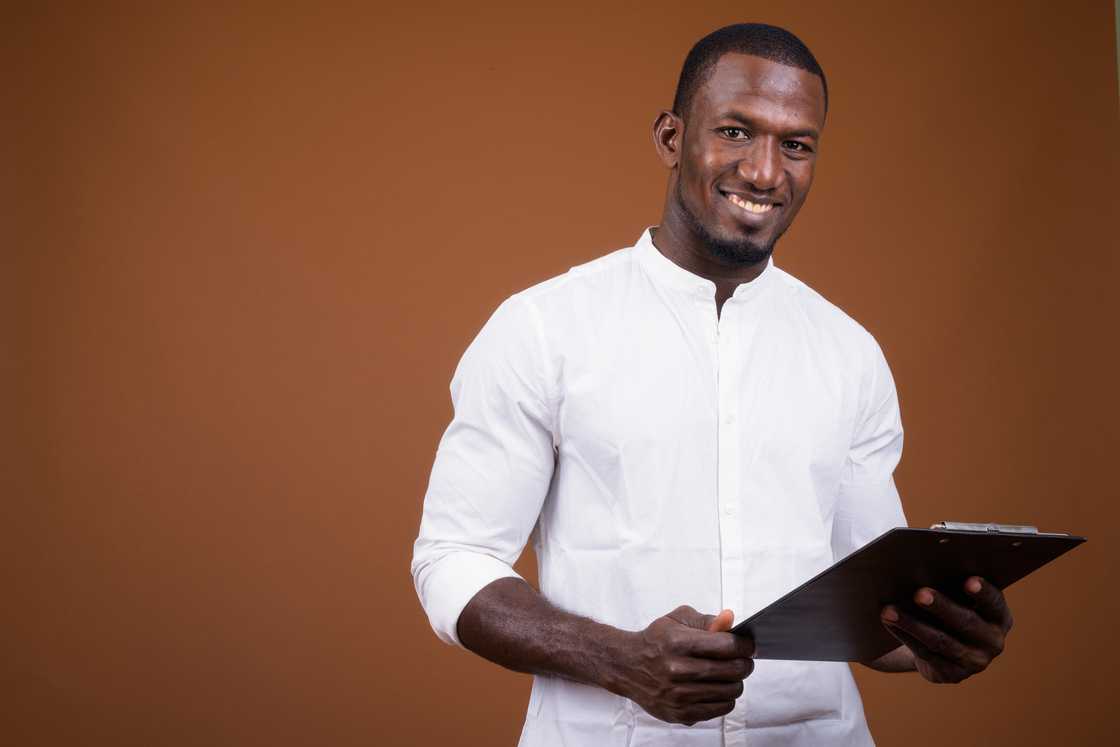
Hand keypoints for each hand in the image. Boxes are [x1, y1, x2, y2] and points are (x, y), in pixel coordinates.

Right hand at [612, 606, 754, 725]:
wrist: (628, 666)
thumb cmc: (656, 640)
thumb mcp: (678, 620)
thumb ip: (707, 620)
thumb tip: (729, 619)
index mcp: (678, 643)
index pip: (727, 646)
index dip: (745, 645)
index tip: (748, 645)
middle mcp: (677, 670)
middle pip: (732, 670)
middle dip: (745, 663)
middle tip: (743, 659)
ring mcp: (679, 695)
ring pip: (730, 691)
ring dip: (736, 681)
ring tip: (729, 673)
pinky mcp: (681, 713)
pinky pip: (720, 708)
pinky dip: (726, 698)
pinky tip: (718, 687)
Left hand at [880, 576, 1013, 683]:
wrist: (943, 645)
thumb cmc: (950, 605)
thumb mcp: (958, 596)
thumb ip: (951, 582)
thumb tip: (920, 562)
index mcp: (999, 617)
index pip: (994, 603)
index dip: (983, 593)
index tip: (969, 580)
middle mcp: (992, 642)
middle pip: (965, 622)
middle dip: (941, 607)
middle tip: (919, 593)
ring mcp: (974, 661)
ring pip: (940, 641)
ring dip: (912, 624)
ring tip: (889, 610)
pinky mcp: (952, 674)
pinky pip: (926, 653)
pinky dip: (905, 636)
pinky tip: (888, 622)